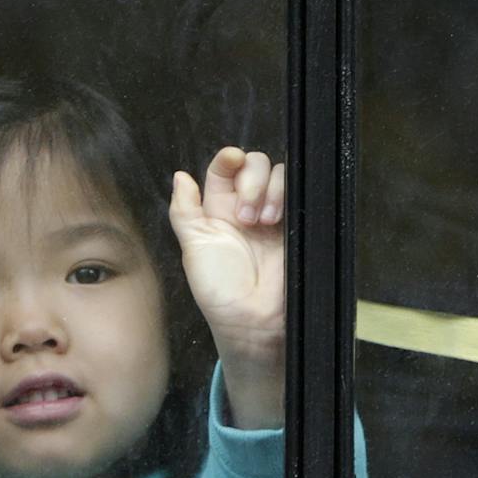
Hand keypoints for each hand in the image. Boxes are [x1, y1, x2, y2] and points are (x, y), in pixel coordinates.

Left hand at [168, 146, 285, 427]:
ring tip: (263, 222)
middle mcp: (246, 206)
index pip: (225, 169)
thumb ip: (185, 211)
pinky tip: (278, 219)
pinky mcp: (296, 223)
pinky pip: (297, 191)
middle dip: (252, 180)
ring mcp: (273, 214)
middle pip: (254, 165)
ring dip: (270, 189)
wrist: (254, 318)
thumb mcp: (194, 249)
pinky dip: (287, 194)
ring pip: (278, 174)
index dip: (229, 159)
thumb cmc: (219, 289)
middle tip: (246, 217)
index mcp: (218, 210)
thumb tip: (180, 175)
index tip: (233, 161)